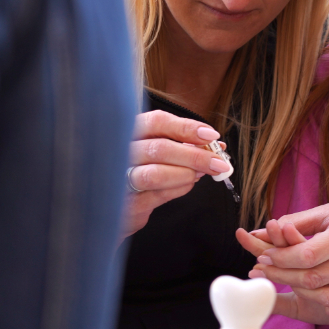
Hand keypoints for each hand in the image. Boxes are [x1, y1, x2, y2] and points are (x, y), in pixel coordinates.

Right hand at [120, 110, 231, 239]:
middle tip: (219, 163)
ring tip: (201, 174)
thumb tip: (217, 146)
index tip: (212, 136)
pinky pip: (157, 195)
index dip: (186, 127)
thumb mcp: (158, 152)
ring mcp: (119, 178)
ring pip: (156, 174)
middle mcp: (120, 151)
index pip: (157, 121)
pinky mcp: (124, 204)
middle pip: (160, 148)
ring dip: (187, 174)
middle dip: (196, 156)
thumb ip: (183, 146)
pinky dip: (179, 188)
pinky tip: (187, 184)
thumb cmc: (139, 170)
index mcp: (130, 130)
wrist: (109, 206)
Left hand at [235, 195, 328, 327]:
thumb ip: (295, 223)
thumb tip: (259, 233)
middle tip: (266, 269)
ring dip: (303, 292)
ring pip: (328, 298)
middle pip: (314, 278)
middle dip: (283, 275)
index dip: (280, 258)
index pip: (306, 255)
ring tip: (290, 279)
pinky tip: (320, 295)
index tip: (265, 255)